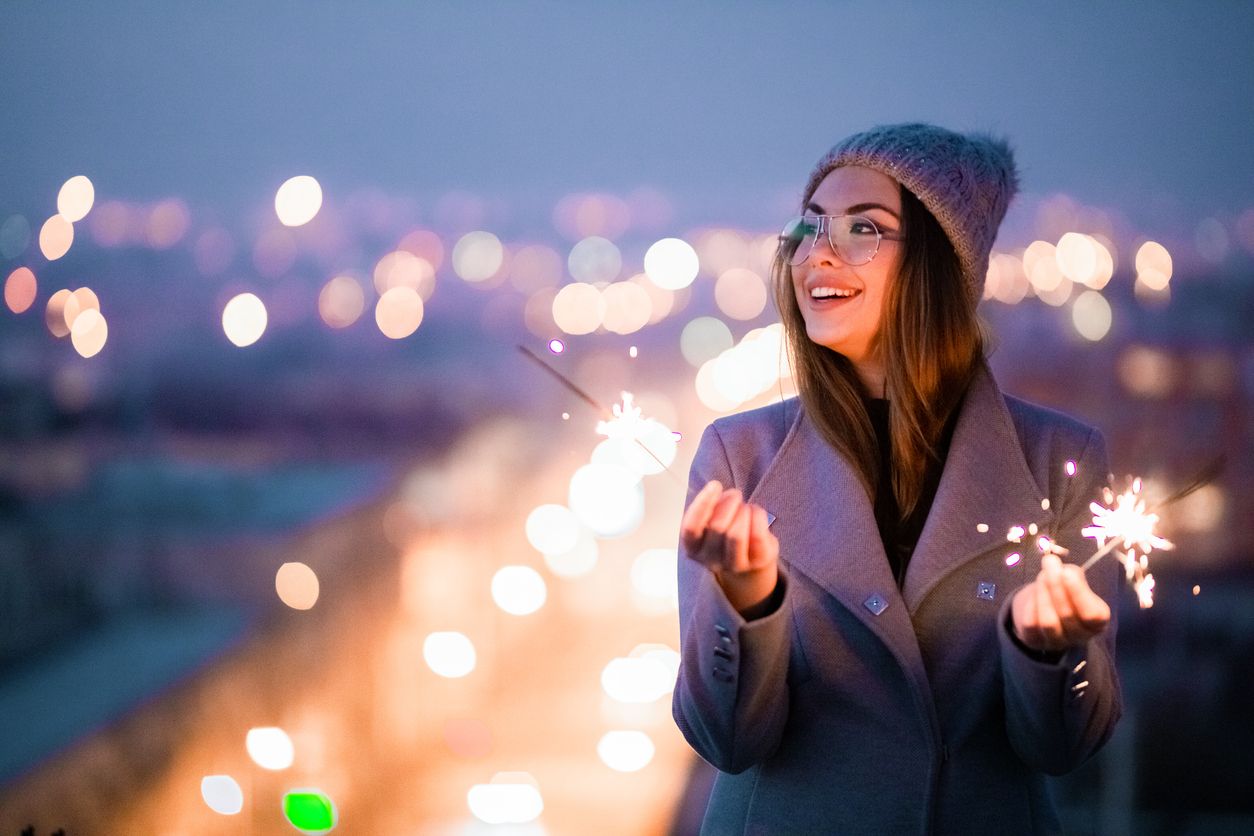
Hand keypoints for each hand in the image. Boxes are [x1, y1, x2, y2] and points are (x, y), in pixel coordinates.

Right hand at [680, 480, 778, 611]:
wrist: (747, 566)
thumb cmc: (724, 536)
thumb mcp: (711, 522)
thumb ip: (711, 508)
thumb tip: (722, 492)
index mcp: (693, 549)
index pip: (691, 527)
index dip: (703, 503)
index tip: (715, 485)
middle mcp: (711, 561)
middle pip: (717, 527)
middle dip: (729, 503)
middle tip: (735, 495)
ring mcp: (735, 565)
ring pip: (736, 534)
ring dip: (743, 511)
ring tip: (745, 507)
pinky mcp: (757, 562)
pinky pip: (758, 535)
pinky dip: (758, 516)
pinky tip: (756, 512)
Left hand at [1011, 553, 1110, 653]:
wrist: (1045, 603)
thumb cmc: (1066, 588)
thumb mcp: (1075, 578)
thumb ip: (1070, 573)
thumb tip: (1054, 563)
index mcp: (1098, 622)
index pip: (1092, 615)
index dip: (1078, 594)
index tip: (1067, 572)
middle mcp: (1080, 637)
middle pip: (1067, 615)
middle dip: (1056, 586)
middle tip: (1049, 564)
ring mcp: (1058, 642)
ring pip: (1048, 622)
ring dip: (1042, 595)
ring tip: (1042, 575)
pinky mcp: (1037, 642)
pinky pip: (1031, 625)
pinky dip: (1031, 605)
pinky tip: (1033, 594)